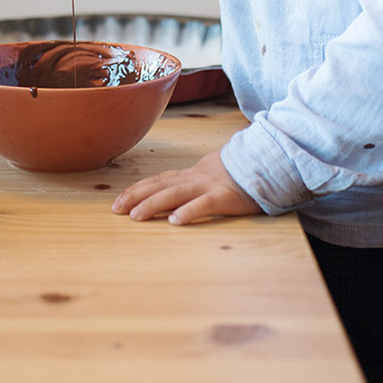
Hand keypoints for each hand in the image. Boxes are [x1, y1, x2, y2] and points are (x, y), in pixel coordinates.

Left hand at [112, 151, 261, 224]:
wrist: (267, 162)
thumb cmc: (238, 173)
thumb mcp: (210, 174)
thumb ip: (192, 182)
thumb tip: (172, 196)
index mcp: (190, 174)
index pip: (157, 180)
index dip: (136, 190)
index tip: (117, 201)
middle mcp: (194, 178)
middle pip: (160, 186)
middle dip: (136, 197)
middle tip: (116, 209)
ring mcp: (209, 186)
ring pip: (175, 194)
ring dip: (153, 204)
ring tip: (136, 216)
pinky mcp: (225, 197)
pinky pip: (204, 204)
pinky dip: (188, 211)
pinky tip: (175, 220)